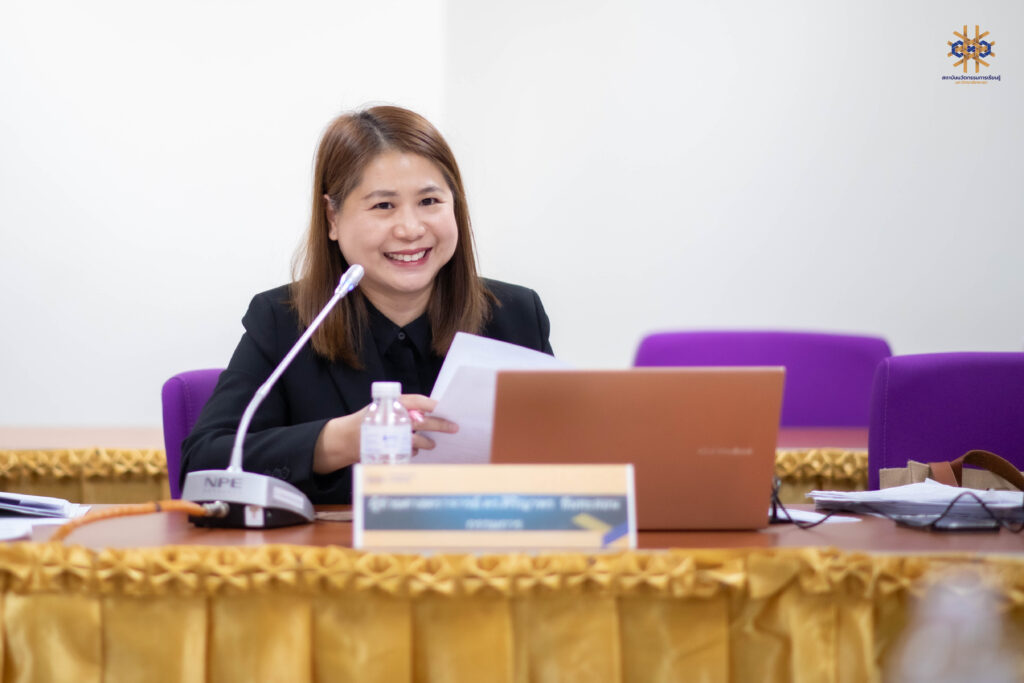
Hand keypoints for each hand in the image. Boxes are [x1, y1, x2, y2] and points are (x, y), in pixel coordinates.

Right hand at [312, 394, 458, 472]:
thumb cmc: (371, 420)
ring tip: (432, 443)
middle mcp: (392, 418)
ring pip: (418, 440)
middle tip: (454, 428)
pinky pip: (409, 452)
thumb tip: (432, 411)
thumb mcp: (384, 408)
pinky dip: (414, 451)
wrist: (347, 438)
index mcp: (392, 404)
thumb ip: (405, 409)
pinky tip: (412, 449)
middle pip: (423, 421)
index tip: (444, 406)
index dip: (432, 403)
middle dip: (441, 425)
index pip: (416, 400)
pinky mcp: (389, 451)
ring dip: (428, 442)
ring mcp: (390, 436)